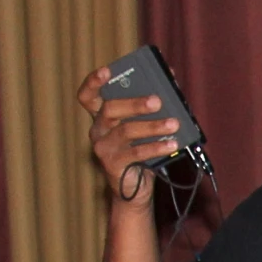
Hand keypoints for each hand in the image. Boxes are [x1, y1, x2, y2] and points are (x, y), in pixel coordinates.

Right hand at [78, 64, 179, 207]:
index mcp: (101, 117)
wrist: (135, 190)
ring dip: (152, 126)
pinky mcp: (114, 165)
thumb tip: (172, 79)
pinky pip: (136, 153)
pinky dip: (156, 147)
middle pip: (110, 110)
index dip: (94, 82)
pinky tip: (172, 144)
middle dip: (134, 103)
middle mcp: (98, 130)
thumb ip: (152, 106)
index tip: (108, 71)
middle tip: (157, 100)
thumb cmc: (141, 153)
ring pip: (126, 131)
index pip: (88, 96)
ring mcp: (103, 148)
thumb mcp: (144, 128)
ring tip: (174, 124)